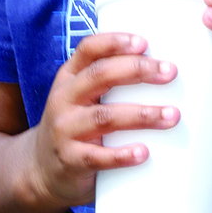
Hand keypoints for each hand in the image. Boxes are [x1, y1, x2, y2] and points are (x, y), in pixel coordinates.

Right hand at [28, 32, 178, 209]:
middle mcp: (64, 99)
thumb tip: (165, 68)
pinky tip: (144, 152)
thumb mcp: (80, 97)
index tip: (144, 42)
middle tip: (170, 72)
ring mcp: (65, 130)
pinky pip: (98, 157)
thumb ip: (109, 81)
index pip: (88, 50)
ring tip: (172, 115)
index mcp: (69, 77)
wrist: (40, 170)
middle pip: (100, 76)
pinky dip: (122, 155)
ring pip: (104, 116)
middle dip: (137, 70)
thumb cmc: (75, 125)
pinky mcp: (71, 161)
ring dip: (142, 114)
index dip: (115, 42)